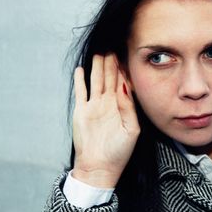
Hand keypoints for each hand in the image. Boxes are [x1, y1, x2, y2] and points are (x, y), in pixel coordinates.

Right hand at [72, 53, 139, 187]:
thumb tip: (125, 86)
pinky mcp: (81, 112)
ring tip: (99, 50)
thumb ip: (129, 107)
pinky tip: (80, 69)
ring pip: (96, 81)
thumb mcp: (132, 130)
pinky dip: (80, 81)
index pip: (123, 83)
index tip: (126, 53)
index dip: (124, 69)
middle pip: (109, 77)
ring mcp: (93, 106)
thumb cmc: (118, 152)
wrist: (99, 167)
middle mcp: (107, 103)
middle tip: (112, 44)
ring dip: (97, 66)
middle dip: (111, 62)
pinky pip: (80, 92)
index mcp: (121, 107)